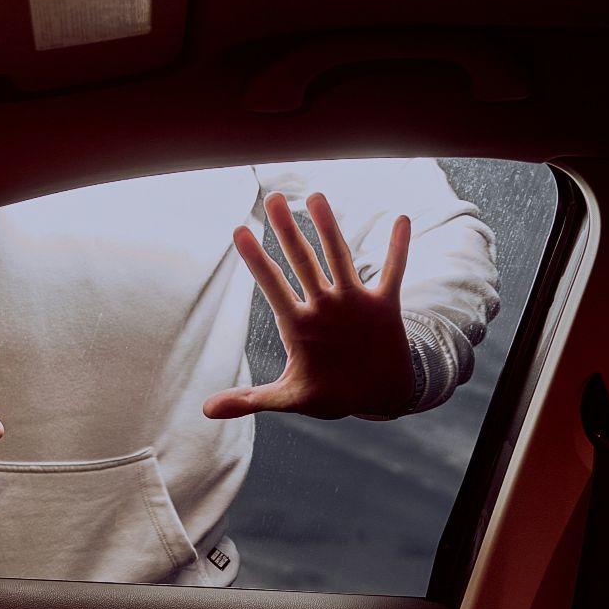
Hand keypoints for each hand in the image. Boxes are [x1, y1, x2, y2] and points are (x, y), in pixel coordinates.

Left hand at [204, 192, 415, 420]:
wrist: (374, 395)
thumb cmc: (329, 393)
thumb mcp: (289, 398)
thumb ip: (250, 399)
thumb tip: (207, 411)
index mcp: (298, 324)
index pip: (272, 285)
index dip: (257, 260)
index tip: (239, 231)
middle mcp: (323, 305)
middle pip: (302, 262)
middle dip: (288, 232)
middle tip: (274, 198)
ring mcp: (353, 302)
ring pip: (339, 258)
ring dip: (329, 229)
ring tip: (316, 197)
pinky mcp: (383, 306)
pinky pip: (392, 272)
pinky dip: (397, 249)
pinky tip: (401, 220)